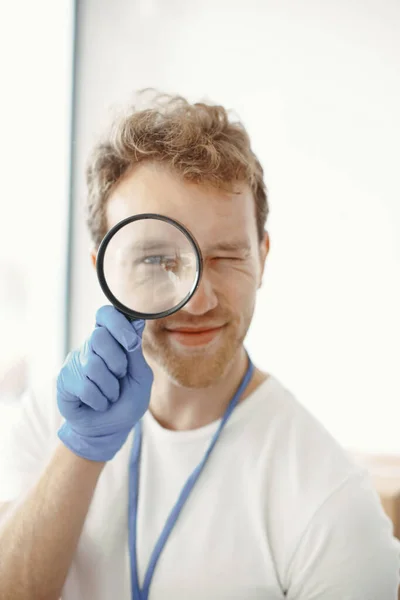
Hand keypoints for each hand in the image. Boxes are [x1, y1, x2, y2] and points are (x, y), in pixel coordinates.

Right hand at [56, 305, 152, 461]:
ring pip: (93, 365)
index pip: (106, 315)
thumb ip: (136, 353)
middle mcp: (91, 347)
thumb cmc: (127, 401)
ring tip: (110, 395)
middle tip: (120, 376)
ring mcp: (76, 362)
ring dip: (110, 388)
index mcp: (111, 341)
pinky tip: (98, 403)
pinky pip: (84, 386)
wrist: (110, 430)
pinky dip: (99, 400)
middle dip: (117, 362)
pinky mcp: (65, 381)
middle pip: (99, 337)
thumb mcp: (141, 378)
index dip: (117, 324)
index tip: (130, 342)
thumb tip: (137, 322)